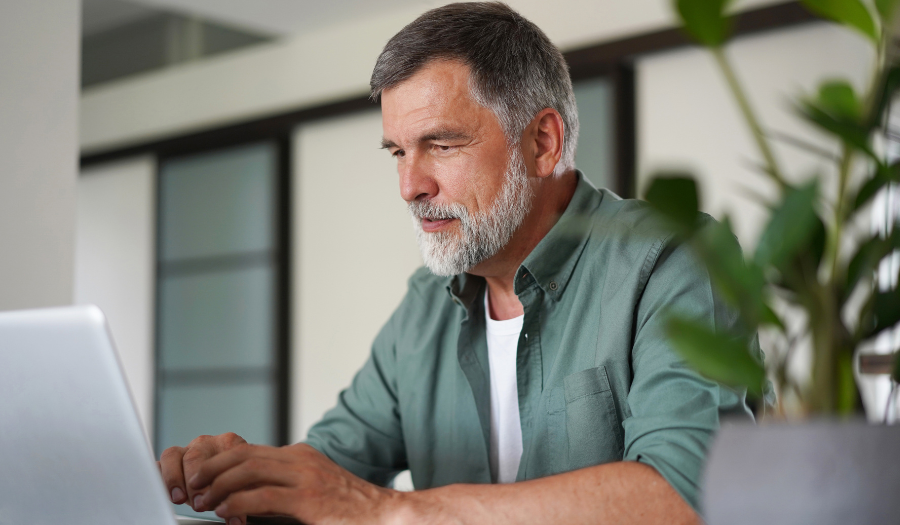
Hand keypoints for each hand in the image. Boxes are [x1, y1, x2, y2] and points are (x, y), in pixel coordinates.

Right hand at [157, 433, 247, 513]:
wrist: (232, 478)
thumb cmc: (238, 481)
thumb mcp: (243, 487)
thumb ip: (238, 497)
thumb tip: (235, 519)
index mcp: (228, 443)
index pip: (219, 457)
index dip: (212, 481)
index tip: (211, 502)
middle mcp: (205, 444)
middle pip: (194, 456)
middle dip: (193, 484)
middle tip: (198, 504)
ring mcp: (186, 450)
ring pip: (172, 455)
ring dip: (173, 479)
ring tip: (179, 499)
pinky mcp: (170, 462)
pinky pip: (158, 465)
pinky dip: (159, 478)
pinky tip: (163, 494)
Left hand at [189, 443, 402, 524]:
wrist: (385, 514)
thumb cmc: (349, 509)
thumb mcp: (313, 489)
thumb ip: (284, 486)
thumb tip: (245, 497)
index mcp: (300, 455)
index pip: (249, 449)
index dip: (220, 461)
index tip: (202, 477)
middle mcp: (301, 460)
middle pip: (243, 453)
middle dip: (212, 468)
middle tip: (193, 487)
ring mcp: (306, 477)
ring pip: (248, 469)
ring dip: (218, 485)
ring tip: (203, 501)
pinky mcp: (309, 500)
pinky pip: (263, 496)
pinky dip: (238, 503)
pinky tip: (226, 512)